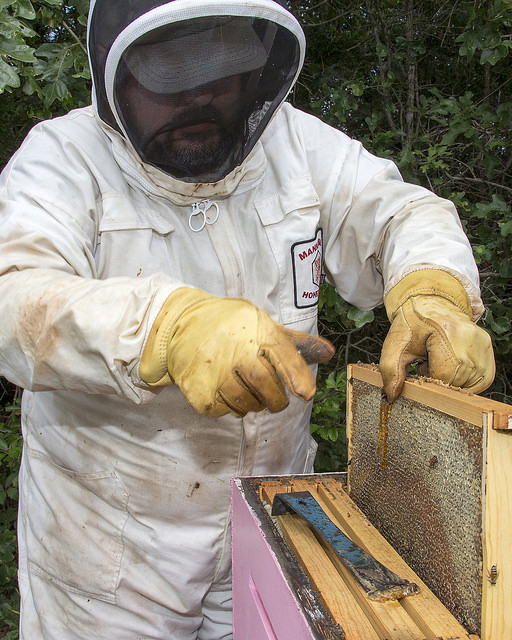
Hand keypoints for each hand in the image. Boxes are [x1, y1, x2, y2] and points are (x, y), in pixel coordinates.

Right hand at [140, 288, 334, 416]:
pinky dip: (231, 407)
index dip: (296, 374)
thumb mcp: (262, 326)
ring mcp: (215, 372)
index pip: (282, 353)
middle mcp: (235, 350)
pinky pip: (225, 411)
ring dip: (254, 404)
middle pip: (266, 387)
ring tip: (247, 390)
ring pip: (247, 403)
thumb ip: (295, 344)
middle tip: (275, 400)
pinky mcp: (199, 391)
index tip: (307, 394)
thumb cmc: (229, 325)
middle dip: (276, 399)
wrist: (181, 324)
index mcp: (257, 330)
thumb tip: (329, 352)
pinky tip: (226, 390)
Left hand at [380, 270, 494, 401]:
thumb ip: (390, 370)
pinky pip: (481, 379)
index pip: (442, 375)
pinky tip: (452, 366)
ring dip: (452, 381)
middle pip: (456, 382)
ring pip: (469, 384)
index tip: (420, 369)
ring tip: (440, 363)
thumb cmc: (412, 323)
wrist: (429, 303)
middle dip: (439, 380)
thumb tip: (391, 396)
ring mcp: (481, 342)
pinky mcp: (487, 347)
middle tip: (428, 364)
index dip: (428, 378)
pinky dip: (465, 380)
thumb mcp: (395, 344)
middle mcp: (469, 337)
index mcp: (445, 332)